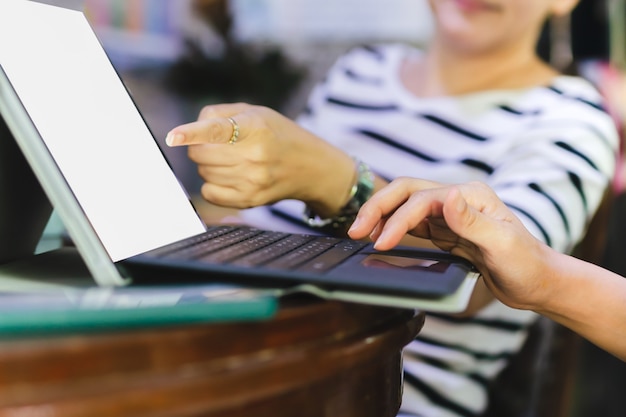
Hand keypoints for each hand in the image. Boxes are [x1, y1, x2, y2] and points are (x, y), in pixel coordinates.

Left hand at [165, 103, 354, 213]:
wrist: (310, 167)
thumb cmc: (277, 134)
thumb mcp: (255, 112)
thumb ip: (219, 115)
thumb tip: (188, 132)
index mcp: (256, 128)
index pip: (216, 131)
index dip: (191, 133)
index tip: (173, 137)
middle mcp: (255, 156)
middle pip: (201, 154)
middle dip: (200, 147)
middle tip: (219, 144)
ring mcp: (252, 181)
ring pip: (203, 173)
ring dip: (208, 165)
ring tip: (231, 159)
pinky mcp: (250, 200)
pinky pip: (209, 193)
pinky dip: (211, 184)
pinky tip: (229, 176)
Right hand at [348, 178, 552, 309]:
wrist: (536, 282)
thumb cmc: (526, 264)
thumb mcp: (503, 244)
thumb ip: (473, 220)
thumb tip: (447, 195)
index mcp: (470, 195)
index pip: (422, 199)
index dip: (397, 219)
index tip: (380, 242)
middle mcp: (456, 199)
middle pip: (406, 192)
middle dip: (377, 207)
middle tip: (355, 231)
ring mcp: (449, 214)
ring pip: (404, 205)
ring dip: (380, 216)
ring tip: (359, 234)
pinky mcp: (444, 230)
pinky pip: (410, 223)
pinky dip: (391, 228)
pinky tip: (380, 238)